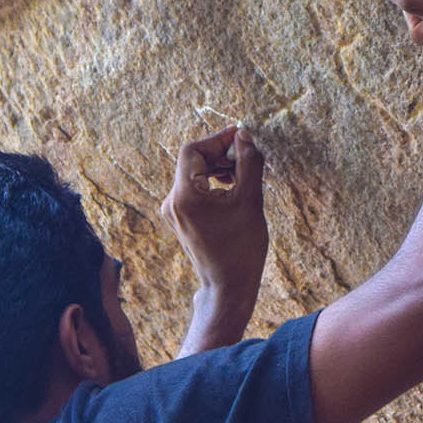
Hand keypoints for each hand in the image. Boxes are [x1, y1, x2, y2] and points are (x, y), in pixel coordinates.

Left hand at [159, 124, 267, 297]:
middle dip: (220, 154)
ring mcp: (173, 212)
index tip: (240, 137)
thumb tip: (244, 136)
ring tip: (243, 175)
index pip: (193, 150)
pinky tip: (233, 189)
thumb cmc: (241, 247)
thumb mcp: (250, 200)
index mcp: (184, 195)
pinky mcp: (180, 219)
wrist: (228, 286)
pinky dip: (212, 183)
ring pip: (194, 175)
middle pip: (192, 161)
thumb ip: (248, 163)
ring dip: (218, 168)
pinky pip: (194, 190)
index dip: (217, 140)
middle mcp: (172, 202)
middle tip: (247, 156)